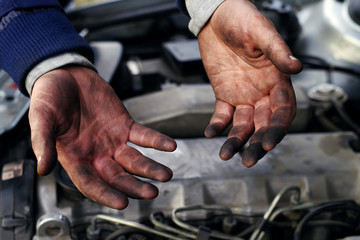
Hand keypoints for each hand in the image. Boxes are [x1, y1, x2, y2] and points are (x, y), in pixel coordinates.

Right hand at [29, 66, 176, 208]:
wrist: (66, 75)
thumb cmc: (49, 98)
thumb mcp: (41, 119)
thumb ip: (43, 143)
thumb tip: (42, 169)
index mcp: (76, 158)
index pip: (91, 184)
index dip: (105, 195)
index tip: (122, 203)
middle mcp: (97, 154)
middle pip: (118, 177)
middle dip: (134, 186)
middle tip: (151, 192)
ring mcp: (113, 141)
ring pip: (134, 160)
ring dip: (150, 168)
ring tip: (165, 175)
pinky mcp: (124, 125)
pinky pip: (143, 135)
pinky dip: (156, 141)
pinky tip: (170, 146)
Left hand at [198, 0, 301, 166]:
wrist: (216, 17)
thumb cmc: (242, 19)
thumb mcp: (260, 33)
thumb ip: (277, 51)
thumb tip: (296, 67)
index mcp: (277, 79)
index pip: (283, 111)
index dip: (277, 128)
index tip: (269, 143)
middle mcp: (262, 92)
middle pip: (264, 124)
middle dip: (258, 144)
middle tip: (249, 161)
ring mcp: (243, 95)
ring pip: (243, 125)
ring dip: (236, 141)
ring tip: (225, 155)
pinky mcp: (224, 94)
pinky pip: (222, 114)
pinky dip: (217, 125)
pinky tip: (210, 133)